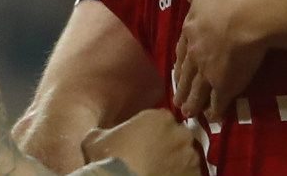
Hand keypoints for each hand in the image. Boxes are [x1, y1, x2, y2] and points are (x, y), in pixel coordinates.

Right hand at [81, 109, 198, 175]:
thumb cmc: (110, 160)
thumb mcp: (95, 138)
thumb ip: (105, 131)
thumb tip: (101, 135)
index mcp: (159, 117)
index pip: (161, 118)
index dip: (151, 130)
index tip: (143, 140)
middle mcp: (180, 134)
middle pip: (177, 137)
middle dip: (167, 145)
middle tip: (150, 158)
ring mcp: (191, 157)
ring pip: (185, 157)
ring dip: (175, 163)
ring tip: (157, 171)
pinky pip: (190, 174)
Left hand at [173, 0, 264, 121]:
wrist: (246, 14)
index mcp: (190, 29)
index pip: (181, 48)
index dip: (179, 61)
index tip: (175, 71)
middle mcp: (195, 52)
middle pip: (185, 73)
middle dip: (181, 86)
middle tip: (176, 99)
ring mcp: (207, 70)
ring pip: (196, 90)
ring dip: (191, 101)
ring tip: (186, 112)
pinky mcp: (224, 84)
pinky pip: (218, 100)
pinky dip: (214, 110)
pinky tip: (212, 118)